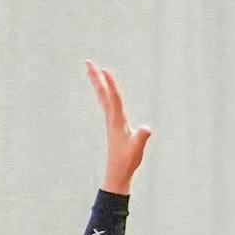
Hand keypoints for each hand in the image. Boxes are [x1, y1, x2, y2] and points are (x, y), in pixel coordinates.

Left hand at [87, 61, 152, 193]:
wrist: (117, 172)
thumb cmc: (128, 161)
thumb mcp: (137, 149)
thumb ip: (141, 138)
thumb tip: (146, 128)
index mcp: (117, 121)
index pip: (114, 98)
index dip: (110, 83)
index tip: (105, 69)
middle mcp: (111, 118)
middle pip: (102, 93)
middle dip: (96, 77)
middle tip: (88, 61)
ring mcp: (111, 121)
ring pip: (102, 97)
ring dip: (97, 83)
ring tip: (92, 70)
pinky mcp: (113, 125)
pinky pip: (106, 104)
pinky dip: (103, 94)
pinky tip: (101, 91)